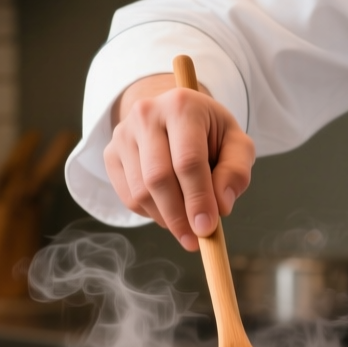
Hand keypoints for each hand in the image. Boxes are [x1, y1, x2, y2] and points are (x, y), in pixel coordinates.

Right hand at [105, 73, 254, 250]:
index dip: (198, 199)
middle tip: (195, 240)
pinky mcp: (111, 154)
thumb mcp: (236, 144)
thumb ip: (236, 171)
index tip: (207, 228)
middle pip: (158, 178)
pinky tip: (168, 210)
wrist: (174, 116)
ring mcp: (123, 134)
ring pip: (140, 192)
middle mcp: (146, 114)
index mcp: (182, 106)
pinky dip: (150, 214)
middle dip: (179, 216)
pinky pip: (128, 197)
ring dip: (166, 219)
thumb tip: (221, 206)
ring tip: (186, 225)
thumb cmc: (210, 133)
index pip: (188, 161)